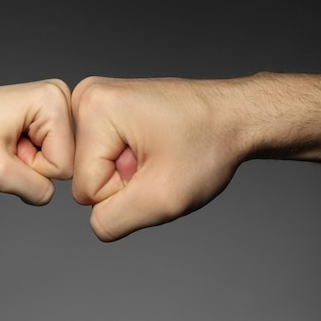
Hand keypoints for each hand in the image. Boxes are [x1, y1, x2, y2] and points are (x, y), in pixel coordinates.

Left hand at [0, 79, 73, 204]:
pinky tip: (7, 142)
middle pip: (65, 160)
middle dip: (31, 165)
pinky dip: (25, 156)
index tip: (6, 149)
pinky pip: (48, 153)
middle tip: (4, 148)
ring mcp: (53, 105)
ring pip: (56, 159)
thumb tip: (54, 193)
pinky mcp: (45, 115)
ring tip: (4, 145)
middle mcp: (60, 96)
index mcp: (54, 100)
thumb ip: (37, 190)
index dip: (32, 168)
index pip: (65, 165)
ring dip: (27, 162)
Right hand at [71, 76, 244, 240]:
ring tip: (158, 153)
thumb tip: (95, 222)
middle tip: (159, 161)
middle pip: (85, 177)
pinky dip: (129, 162)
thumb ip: (112, 221)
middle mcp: (86, 97)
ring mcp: (95, 102)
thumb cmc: (209, 144)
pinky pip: (102, 158)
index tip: (156, 166)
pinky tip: (154, 147)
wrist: (236, 116)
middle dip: (124, 182)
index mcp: (92, 107)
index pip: (86, 189)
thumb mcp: (162, 198)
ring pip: (94, 170)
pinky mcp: (105, 111)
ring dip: (127, 174)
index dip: (125, 192)